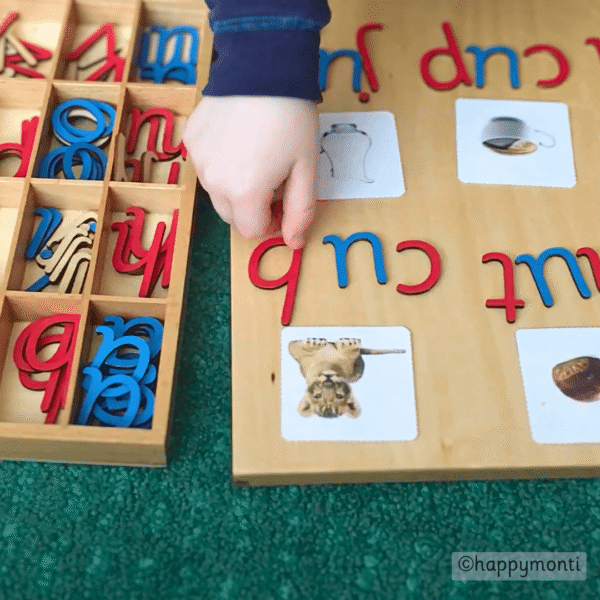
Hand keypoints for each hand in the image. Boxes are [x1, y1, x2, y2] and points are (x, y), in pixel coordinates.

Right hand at [182, 96, 319, 248]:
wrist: (262, 65)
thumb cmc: (292, 120)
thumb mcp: (306, 169)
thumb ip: (300, 212)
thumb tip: (293, 244)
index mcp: (244, 194)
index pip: (252, 232)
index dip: (271, 222)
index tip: (284, 202)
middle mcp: (213, 182)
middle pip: (232, 216)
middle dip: (253, 207)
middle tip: (273, 180)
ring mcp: (198, 160)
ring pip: (216, 192)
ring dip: (235, 186)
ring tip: (255, 155)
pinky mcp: (190, 139)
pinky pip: (206, 165)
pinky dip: (221, 162)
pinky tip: (237, 138)